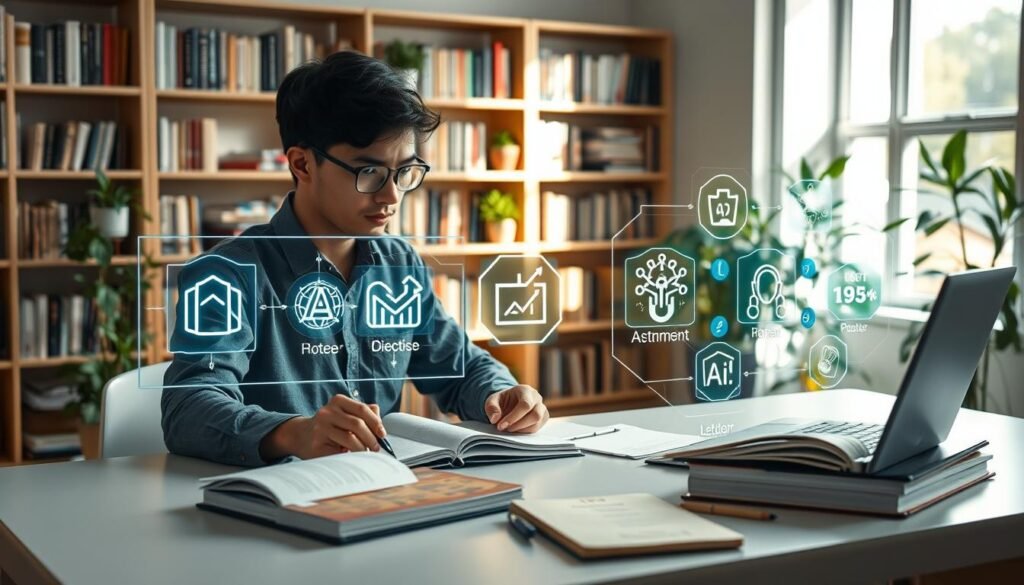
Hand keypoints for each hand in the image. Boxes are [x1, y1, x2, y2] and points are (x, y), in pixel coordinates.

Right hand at [262, 395, 385, 459]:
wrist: (301, 435)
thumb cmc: (330, 426)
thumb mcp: (345, 414)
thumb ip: (364, 415)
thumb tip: (381, 426)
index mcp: (338, 401)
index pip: (362, 409)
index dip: (376, 422)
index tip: (382, 434)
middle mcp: (328, 411)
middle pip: (357, 424)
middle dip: (371, 438)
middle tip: (376, 448)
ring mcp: (320, 427)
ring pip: (350, 439)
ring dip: (362, 449)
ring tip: (365, 453)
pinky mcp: (317, 443)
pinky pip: (340, 452)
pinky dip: (350, 455)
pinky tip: (351, 456)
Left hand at [483, 385, 548, 432]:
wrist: (509, 402)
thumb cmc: (502, 401)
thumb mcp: (492, 401)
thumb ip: (492, 408)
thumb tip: (495, 419)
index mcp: (525, 390)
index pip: (525, 405)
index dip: (513, 417)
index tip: (501, 426)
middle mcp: (536, 398)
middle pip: (535, 415)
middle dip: (519, 425)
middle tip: (505, 429)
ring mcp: (542, 407)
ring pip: (537, 422)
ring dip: (521, 429)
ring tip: (509, 428)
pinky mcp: (543, 417)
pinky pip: (537, 427)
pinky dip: (525, 431)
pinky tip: (516, 429)